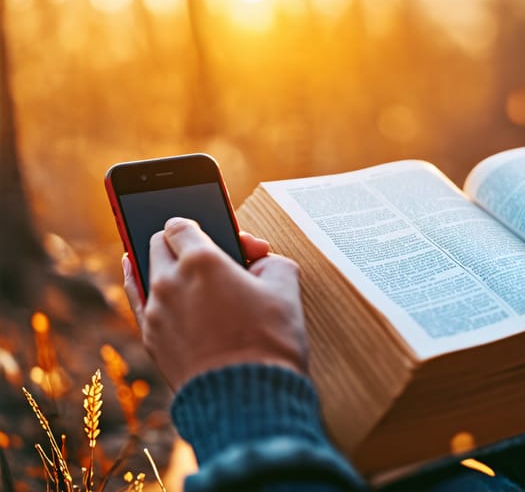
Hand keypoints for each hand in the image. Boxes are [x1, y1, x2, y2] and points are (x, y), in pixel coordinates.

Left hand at [123, 217, 307, 391]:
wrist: (247, 400)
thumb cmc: (271, 343)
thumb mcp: (286, 287)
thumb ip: (270, 261)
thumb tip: (257, 262)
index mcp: (202, 260)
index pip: (181, 223)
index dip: (203, 223)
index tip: (218, 236)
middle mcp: (169, 280)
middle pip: (157, 243)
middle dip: (179, 242)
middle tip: (205, 254)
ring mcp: (155, 311)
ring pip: (146, 271)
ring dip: (162, 265)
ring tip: (172, 262)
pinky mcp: (151, 339)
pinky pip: (140, 302)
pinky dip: (144, 287)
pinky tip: (142, 277)